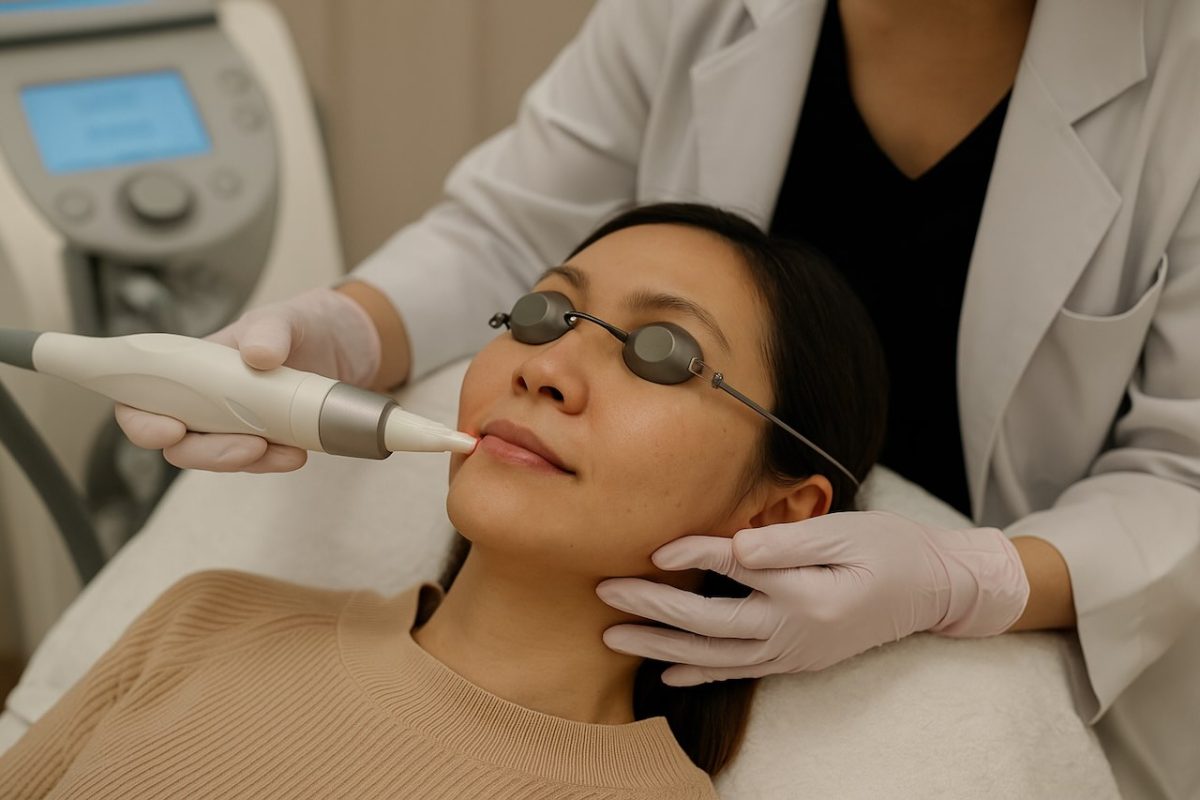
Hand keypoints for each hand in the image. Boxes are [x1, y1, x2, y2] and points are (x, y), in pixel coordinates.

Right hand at [115, 287, 381, 472]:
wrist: (351, 345)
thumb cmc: (305, 324)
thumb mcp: (289, 317)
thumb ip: (271, 330)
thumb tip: (257, 356)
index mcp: (193, 366)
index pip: (141, 398)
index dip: (143, 422)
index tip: (170, 430)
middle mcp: (206, 398)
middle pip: (178, 442)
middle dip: (206, 453)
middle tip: (247, 448)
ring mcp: (236, 421)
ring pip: (218, 457)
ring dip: (244, 461)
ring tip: (282, 451)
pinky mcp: (267, 438)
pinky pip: (257, 460)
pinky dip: (273, 462)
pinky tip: (297, 453)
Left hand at [595, 511, 1029, 685]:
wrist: (934, 591)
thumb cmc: (891, 549)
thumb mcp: (846, 531)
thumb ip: (788, 541)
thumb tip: (736, 546)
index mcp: (806, 592)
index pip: (733, 570)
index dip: (690, 556)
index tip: (651, 547)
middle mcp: (793, 631)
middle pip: (709, 624)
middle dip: (652, 609)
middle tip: (605, 592)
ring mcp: (792, 652)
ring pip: (714, 656)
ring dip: (660, 647)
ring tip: (613, 637)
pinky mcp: (795, 660)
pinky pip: (738, 671)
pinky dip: (700, 674)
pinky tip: (667, 675)